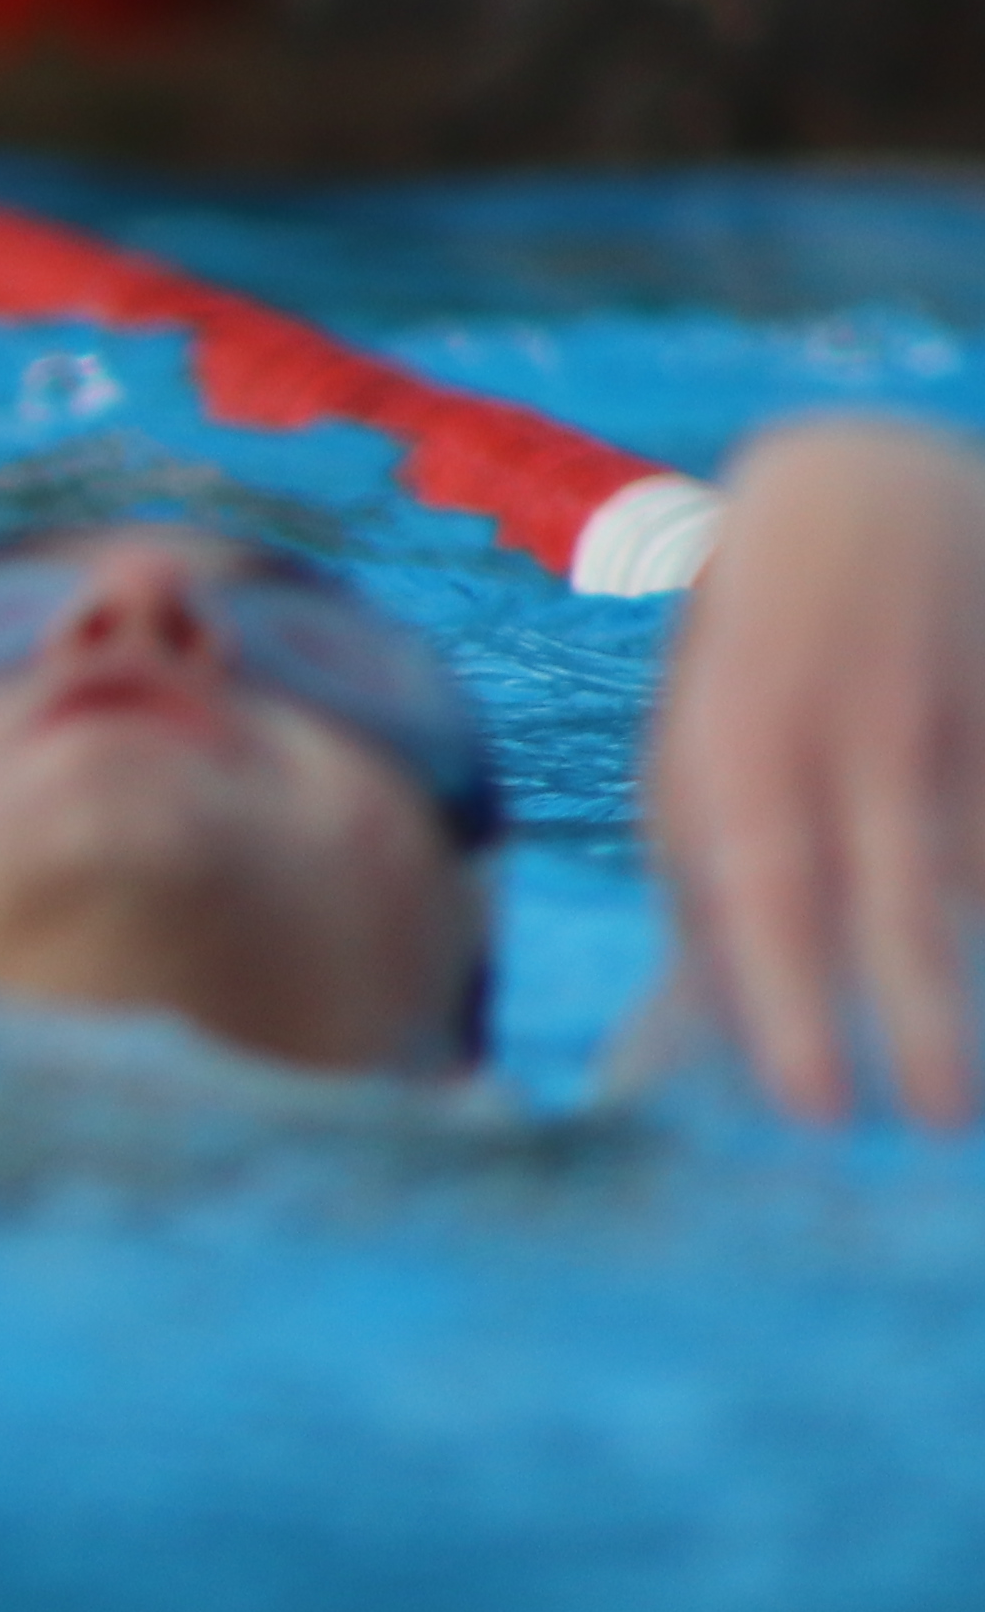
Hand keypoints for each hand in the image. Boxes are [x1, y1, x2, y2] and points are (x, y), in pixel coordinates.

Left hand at [650, 415, 984, 1124]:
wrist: (869, 494)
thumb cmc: (756, 668)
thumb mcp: (696, 765)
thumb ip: (696, 909)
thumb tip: (658, 1068)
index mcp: (744, 738)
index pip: (764, 889)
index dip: (788, 1002)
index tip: (812, 1108)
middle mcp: (857, 723)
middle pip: (893, 887)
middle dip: (914, 1009)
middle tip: (929, 1117)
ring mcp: (962, 705)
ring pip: (981, 862)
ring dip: (980, 966)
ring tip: (965, 1080)